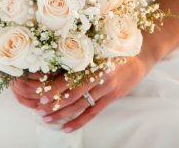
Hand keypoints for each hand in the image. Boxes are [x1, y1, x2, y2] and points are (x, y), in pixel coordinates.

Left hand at [10, 55, 154, 132]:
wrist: (139, 58)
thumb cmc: (112, 51)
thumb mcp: (95, 50)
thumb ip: (78, 58)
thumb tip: (52, 64)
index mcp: (91, 63)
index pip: (69, 77)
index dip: (54, 87)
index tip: (40, 94)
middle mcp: (98, 76)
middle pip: (72, 94)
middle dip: (54, 103)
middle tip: (38, 109)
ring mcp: (105, 88)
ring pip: (80, 105)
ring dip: (62, 114)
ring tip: (47, 119)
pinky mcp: (111, 98)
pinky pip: (93, 113)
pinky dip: (79, 121)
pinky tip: (67, 128)